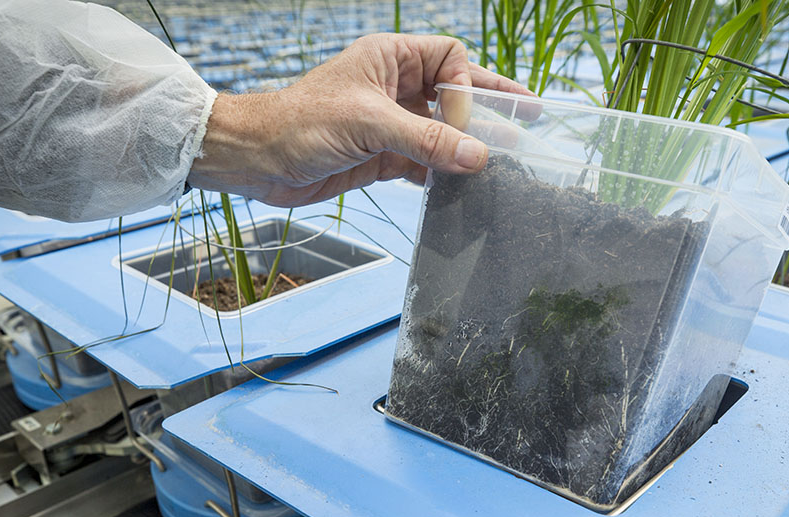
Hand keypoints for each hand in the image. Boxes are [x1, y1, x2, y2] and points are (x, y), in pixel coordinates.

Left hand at [187, 33, 532, 206]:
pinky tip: (462, 186)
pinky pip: (426, 162)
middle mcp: (394, 86)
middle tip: (531, 119)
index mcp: (390, 58)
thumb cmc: (301, 123)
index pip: (450, 58)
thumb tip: (480, 156)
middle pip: (455, 92)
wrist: (257, 161)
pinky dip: (444, 173)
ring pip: (443, 131)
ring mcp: (390, 123)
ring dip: (468, 147)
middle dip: (489, 108)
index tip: (461, 122)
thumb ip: (427, 140)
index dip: (465, 87)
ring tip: (505, 163)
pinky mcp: (383, 157)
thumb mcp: (368, 125)